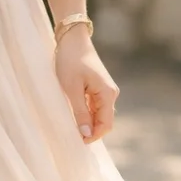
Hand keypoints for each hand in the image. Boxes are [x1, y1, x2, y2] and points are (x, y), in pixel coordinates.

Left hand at [53, 26, 118, 143]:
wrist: (72, 39)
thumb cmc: (70, 61)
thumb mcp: (71, 89)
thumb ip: (80, 112)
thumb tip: (85, 133)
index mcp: (108, 94)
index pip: (105, 125)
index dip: (92, 136)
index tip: (76, 142)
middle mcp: (110, 93)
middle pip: (103, 121)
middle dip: (89, 131)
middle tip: (70, 136)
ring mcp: (105, 90)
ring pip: (98, 115)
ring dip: (87, 122)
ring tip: (69, 125)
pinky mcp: (98, 87)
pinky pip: (94, 107)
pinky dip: (85, 113)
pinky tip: (72, 114)